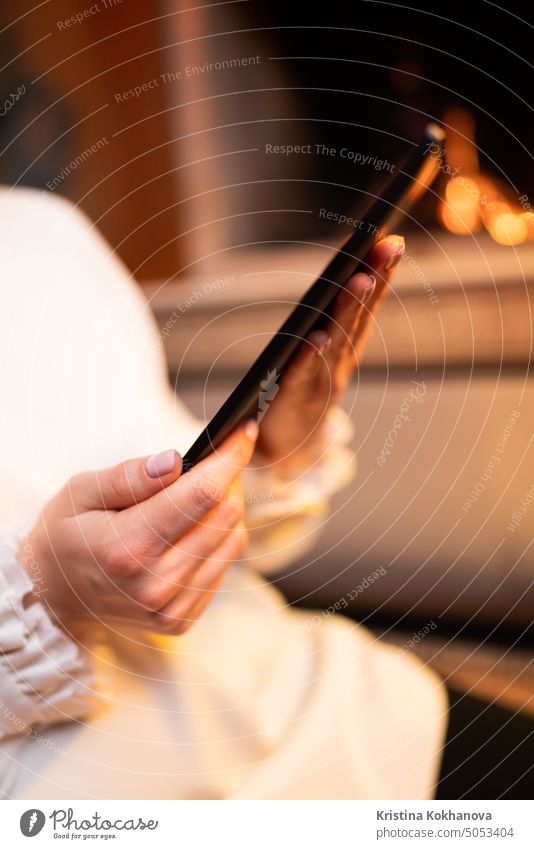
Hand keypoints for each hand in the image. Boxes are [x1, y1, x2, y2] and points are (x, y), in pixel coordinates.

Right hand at [20, 421, 257, 635]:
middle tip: (214, 460)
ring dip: (225, 510)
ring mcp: (170, 607)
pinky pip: (223, 567)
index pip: (201, 494)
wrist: (51, 596)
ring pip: (232, 541)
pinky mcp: (180, 619)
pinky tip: (188, 533)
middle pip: (225, 515)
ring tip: (196, 496)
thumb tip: (175, 460)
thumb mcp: (81, 493)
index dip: (230, 457)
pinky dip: (215, 541)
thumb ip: (129, 477)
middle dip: (229, 479)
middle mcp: (154, 584)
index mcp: (128, 548)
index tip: (244, 430)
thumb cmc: (66, 535)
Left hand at [255, 235, 404, 473]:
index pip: (366, 301)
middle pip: (359, 314)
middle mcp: (341, 358)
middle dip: (374, 277)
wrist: (287, 445)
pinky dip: (311, 356)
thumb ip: (334, 316)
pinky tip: (316, 336)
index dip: (380, 271)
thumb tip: (352, 270)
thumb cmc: (303, 388)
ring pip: (337, 338)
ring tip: (360, 279)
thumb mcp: (323, 349)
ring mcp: (322, 379)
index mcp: (346, 343)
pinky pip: (303, 373)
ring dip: (349, 309)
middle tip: (388, 246)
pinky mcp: (297, 398)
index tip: (392, 238)